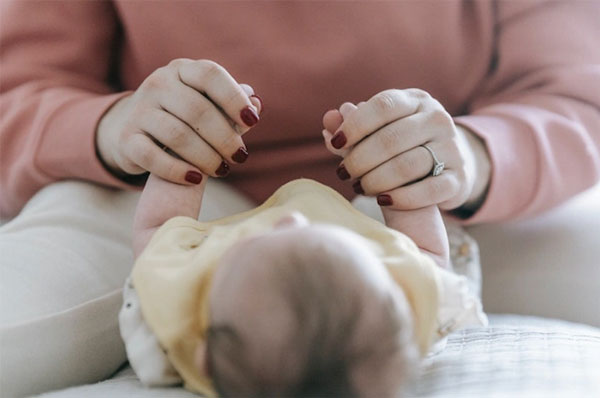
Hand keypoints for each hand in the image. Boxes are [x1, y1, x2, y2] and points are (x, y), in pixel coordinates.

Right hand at [96, 59, 262, 183]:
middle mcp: (158, 83)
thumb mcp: (205, 103)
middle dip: (225, 137)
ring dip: (206, 157)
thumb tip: (257, 105)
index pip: (210, 75)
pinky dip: (177, 170)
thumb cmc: (182, 116)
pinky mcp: (127, 139)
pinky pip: (152, 156)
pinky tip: (196, 179)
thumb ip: (231, 105)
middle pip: (197, 110)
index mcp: (182, 70)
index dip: (234, 98)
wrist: (132, 129)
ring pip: (177, 136)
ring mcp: (139, 110)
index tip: (253, 121)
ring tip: (223, 170)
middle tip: (240, 157)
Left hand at [322, 89, 488, 210]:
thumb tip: (328, 119)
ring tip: (360, 187)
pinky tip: (383, 200)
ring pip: (407, 166)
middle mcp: (438, 119)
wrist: (448, 164)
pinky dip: (401, 198)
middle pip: (391, 139)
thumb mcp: (378, 129)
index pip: (384, 105)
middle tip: (343, 173)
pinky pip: (429, 190)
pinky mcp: (458, 178)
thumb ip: (351, 127)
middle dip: (360, 159)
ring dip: (375, 180)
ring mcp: (452, 148)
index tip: (336, 143)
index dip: (356, 124)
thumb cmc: (401, 144)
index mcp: (416, 100)